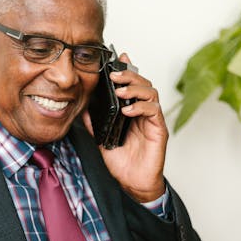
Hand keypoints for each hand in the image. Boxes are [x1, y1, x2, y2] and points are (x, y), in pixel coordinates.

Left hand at [82, 53, 167, 202]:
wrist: (133, 182)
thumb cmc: (122, 161)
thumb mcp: (102, 137)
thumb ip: (95, 120)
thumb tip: (82, 106)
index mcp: (132, 110)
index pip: (132, 84)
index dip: (127, 69)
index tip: (117, 59)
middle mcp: (144, 111)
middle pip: (143, 83)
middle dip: (129, 75)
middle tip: (114, 75)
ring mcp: (153, 119)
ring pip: (151, 92)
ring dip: (135, 88)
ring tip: (120, 91)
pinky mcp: (159, 129)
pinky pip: (153, 111)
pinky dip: (140, 107)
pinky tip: (127, 110)